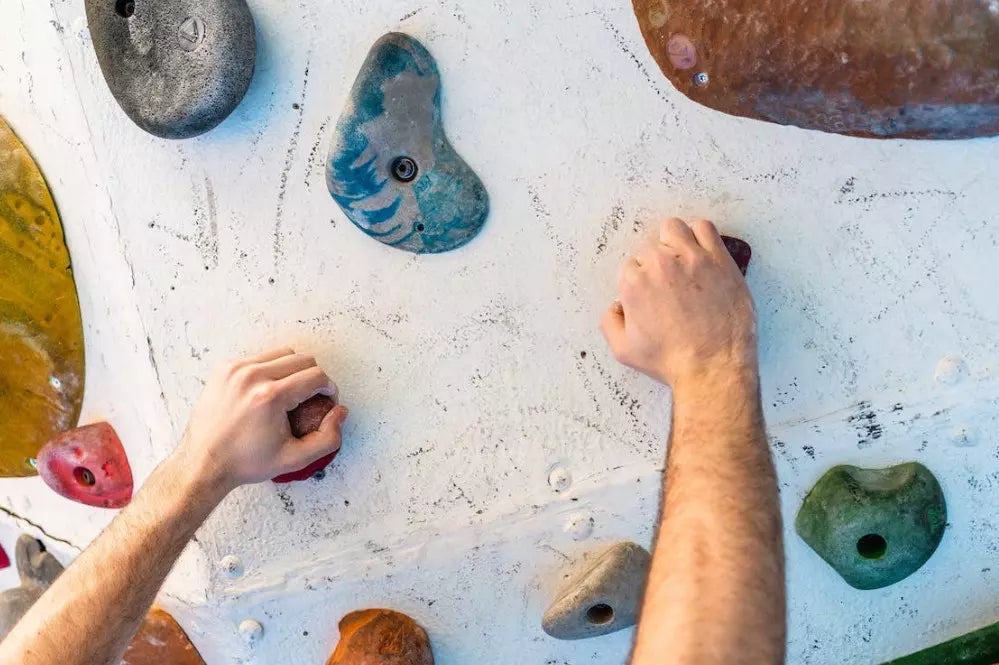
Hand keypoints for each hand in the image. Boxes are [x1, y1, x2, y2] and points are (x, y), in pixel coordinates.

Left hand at [178, 348, 348, 491]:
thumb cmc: (245, 462)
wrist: (203, 463)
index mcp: (270, 396)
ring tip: (290, 393)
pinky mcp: (225, 368)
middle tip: (310, 398)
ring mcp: (235, 369)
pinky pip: (260, 357)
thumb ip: (328, 438)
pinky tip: (269, 390)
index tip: (326, 401)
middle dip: (313, 378)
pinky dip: (270, 370)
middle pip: (302, 359)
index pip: (316, 376)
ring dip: (293, 371)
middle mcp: (251, 376)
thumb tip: (340, 412)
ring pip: (282, 354)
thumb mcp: (295, 459)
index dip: (328, 389)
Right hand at [601, 218, 757, 386]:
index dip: (639, 283)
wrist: (713, 368)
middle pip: (650, 250)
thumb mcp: (624, 350)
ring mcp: (692, 258)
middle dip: (655, 267)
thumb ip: (609, 322)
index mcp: (635, 283)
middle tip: (668, 287)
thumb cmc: (672, 361)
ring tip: (680, 261)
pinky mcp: (719, 259)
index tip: (651, 296)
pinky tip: (699, 252)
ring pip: (673, 229)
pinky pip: (704, 228)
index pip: (629, 268)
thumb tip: (616, 306)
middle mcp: (661, 264)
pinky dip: (699, 235)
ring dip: (672, 242)